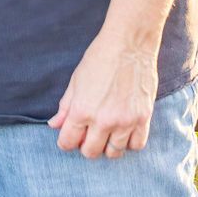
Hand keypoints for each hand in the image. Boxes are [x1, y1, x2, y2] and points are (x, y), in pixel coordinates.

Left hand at [48, 29, 159, 158]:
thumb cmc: (99, 58)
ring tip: (107, 133)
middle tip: (89, 134)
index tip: (70, 137)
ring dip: (108, 146)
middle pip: (90, 152)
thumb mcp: (76, 80)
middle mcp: (103, 120)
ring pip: (114, 152)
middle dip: (86, 146)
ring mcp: (125, 121)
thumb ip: (65, 107)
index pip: (68, 142)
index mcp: (82, 110)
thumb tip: (54, 125)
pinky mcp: (143, 118)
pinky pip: (136, 145)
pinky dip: (129, 142)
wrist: (129, 44)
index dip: (66, 141)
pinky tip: (124, 131)